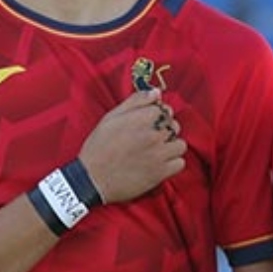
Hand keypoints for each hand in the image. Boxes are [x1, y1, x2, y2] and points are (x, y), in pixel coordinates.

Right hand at [77, 90, 185, 204]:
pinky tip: (160, 163)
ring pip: (180, 144)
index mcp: (140, 119)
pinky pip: (180, 163)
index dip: (157, 115)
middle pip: (174, 125)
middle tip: (150, 138)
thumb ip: (135, 102)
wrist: (92, 179)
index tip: (149, 122)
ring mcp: (158, 155)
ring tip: (157, 151)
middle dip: (164, 129)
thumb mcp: (110, 118)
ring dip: (171, 146)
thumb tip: (156, 92)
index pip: (164, 109)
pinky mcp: (161, 173)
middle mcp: (153, 135)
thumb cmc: (98, 148)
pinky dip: (172, 163)